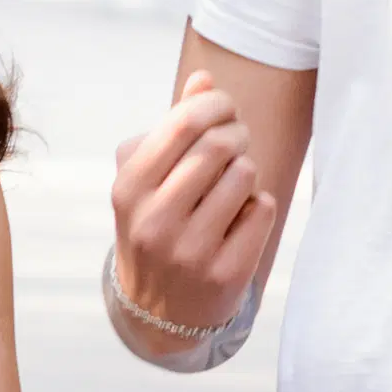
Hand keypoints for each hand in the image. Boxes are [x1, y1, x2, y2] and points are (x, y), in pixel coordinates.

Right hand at [111, 78, 277, 347]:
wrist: (157, 311)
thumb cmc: (157, 224)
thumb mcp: (149, 178)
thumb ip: (174, 126)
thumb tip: (204, 80)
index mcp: (128, 189)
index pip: (183, 123)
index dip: (215, 103)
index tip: (224, 107)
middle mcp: (153, 221)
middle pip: (218, 145)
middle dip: (237, 133)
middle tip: (238, 139)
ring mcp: (189, 252)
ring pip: (245, 175)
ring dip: (247, 170)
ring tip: (234, 182)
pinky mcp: (225, 274)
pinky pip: (263, 211)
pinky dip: (258, 205)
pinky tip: (240, 218)